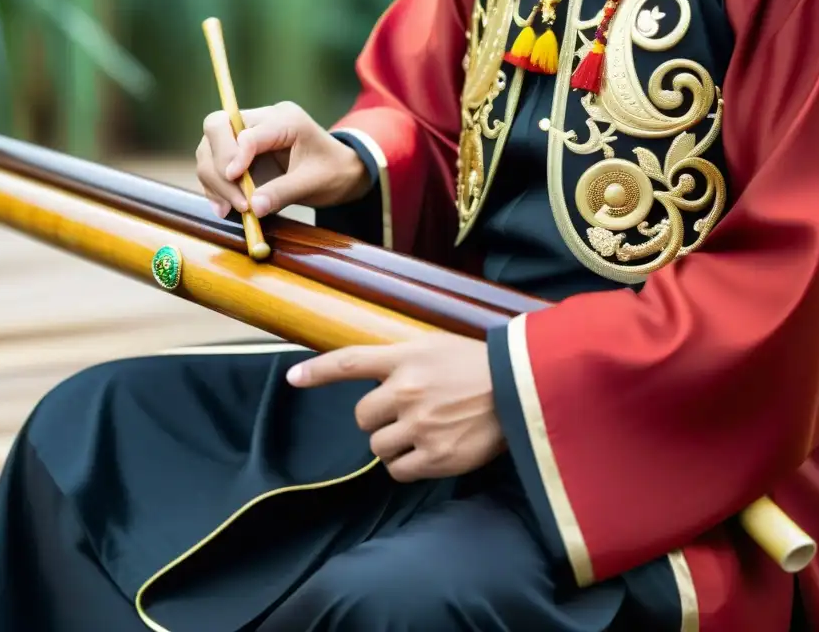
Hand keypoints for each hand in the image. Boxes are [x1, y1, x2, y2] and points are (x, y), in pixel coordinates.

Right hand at [195, 101, 369, 218]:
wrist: (341, 172)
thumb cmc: (333, 172)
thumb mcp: (314, 183)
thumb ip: (284, 192)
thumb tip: (254, 208)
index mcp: (284, 119)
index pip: (246, 130)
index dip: (234, 154)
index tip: (235, 180)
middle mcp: (261, 120)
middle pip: (217, 128)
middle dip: (218, 165)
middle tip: (234, 200)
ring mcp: (246, 134)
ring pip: (209, 146)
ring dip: (213, 179)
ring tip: (230, 208)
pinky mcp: (238, 152)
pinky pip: (213, 164)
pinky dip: (214, 185)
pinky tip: (224, 207)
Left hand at [286, 334, 504, 482]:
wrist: (525, 390)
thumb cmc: (480, 367)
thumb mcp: (437, 347)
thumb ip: (402, 361)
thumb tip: (373, 375)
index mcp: (406, 358)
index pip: (349, 362)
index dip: (317, 371)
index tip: (293, 378)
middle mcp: (408, 391)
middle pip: (362, 416)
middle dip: (378, 418)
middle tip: (406, 414)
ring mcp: (421, 426)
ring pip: (378, 446)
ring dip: (392, 444)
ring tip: (422, 433)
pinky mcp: (437, 457)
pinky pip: (399, 470)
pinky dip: (407, 465)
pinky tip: (429, 451)